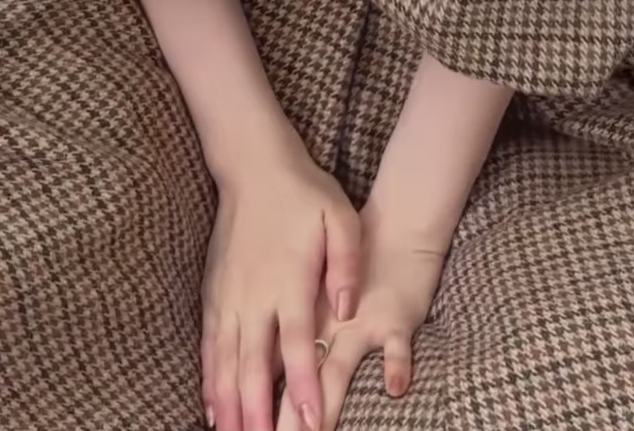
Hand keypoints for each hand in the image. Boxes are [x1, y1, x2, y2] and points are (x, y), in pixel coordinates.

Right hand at [201, 128, 361, 430]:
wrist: (254, 165)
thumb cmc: (304, 192)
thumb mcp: (341, 217)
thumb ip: (347, 263)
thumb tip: (347, 306)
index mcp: (289, 281)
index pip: (296, 346)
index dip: (302, 387)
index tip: (311, 423)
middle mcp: (255, 295)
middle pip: (253, 366)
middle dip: (259, 413)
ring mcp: (230, 296)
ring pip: (226, 363)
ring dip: (231, 406)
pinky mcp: (214, 292)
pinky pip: (209, 346)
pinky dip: (210, 380)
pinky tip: (213, 408)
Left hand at [273, 198, 446, 430]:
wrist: (397, 222)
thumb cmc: (354, 254)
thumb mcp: (309, 272)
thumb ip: (282, 307)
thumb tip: (255, 354)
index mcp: (299, 310)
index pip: (267, 363)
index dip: (250, 399)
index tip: (235, 427)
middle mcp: (327, 322)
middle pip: (296, 377)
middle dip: (279, 417)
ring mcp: (362, 322)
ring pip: (338, 370)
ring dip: (323, 404)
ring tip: (313, 430)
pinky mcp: (397, 318)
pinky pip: (398, 346)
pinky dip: (397, 365)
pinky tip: (394, 387)